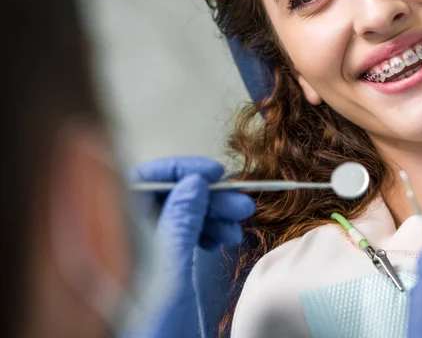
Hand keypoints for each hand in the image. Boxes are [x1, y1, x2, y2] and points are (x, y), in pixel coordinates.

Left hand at [127, 156, 254, 337]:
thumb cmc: (148, 330)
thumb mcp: (168, 273)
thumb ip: (178, 224)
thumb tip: (193, 184)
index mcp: (112, 234)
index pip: (142, 181)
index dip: (179, 171)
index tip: (213, 173)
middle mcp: (122, 238)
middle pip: (165, 199)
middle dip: (205, 197)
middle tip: (238, 203)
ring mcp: (140, 252)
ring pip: (177, 217)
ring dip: (210, 216)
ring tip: (237, 225)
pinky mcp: (156, 266)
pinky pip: (181, 237)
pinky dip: (204, 233)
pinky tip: (221, 239)